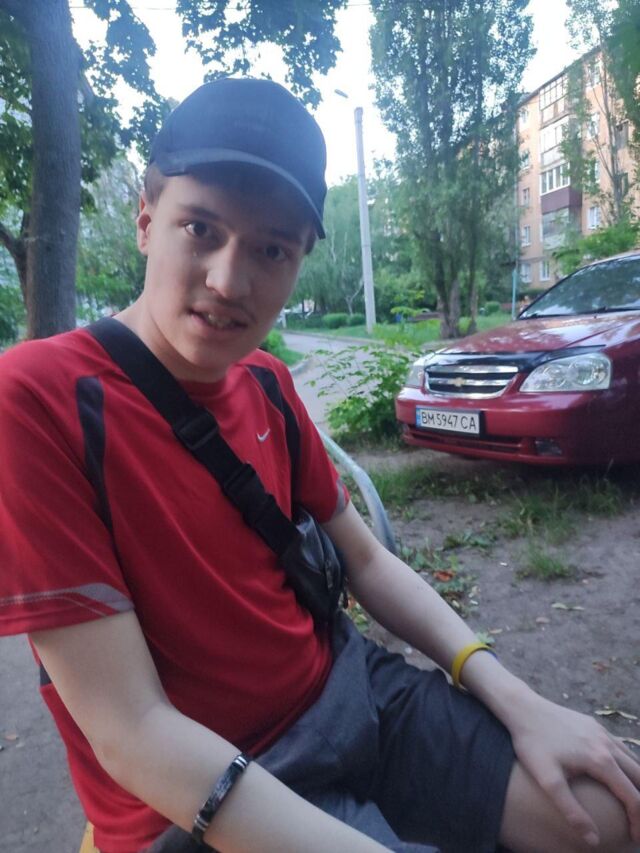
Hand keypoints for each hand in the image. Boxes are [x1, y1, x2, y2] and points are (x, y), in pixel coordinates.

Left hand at [507, 693, 639, 845]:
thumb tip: (593, 839)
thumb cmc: (532, 743)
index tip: (634, 838)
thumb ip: (571, 810)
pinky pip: (621, 748)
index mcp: (600, 761)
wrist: (522, 708)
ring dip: (637, 783)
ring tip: (632, 804)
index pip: (633, 797)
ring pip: (633, 761)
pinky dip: (629, 766)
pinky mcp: (594, 725)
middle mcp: (607, 744)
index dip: (638, 822)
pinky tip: (619, 775)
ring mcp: (602, 732)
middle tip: (637, 825)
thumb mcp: (547, 780)